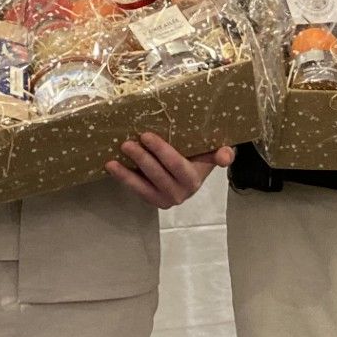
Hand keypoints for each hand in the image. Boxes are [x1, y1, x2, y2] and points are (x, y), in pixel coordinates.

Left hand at [106, 134, 233, 209]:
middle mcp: (180, 194)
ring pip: (143, 187)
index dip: (161, 151)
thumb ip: (222, 152)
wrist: (195, 172)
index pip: (176, 164)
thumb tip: (225, 156)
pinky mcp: (152, 200)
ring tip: (112, 161)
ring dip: (126, 174)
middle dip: (141, 159)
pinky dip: (123, 179)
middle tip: (126, 143)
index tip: (146, 136)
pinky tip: (111, 167)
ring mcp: (164, 199)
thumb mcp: (214, 152)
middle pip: (157, 175)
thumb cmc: (202, 155)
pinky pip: (136, 191)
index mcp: (193, 180)